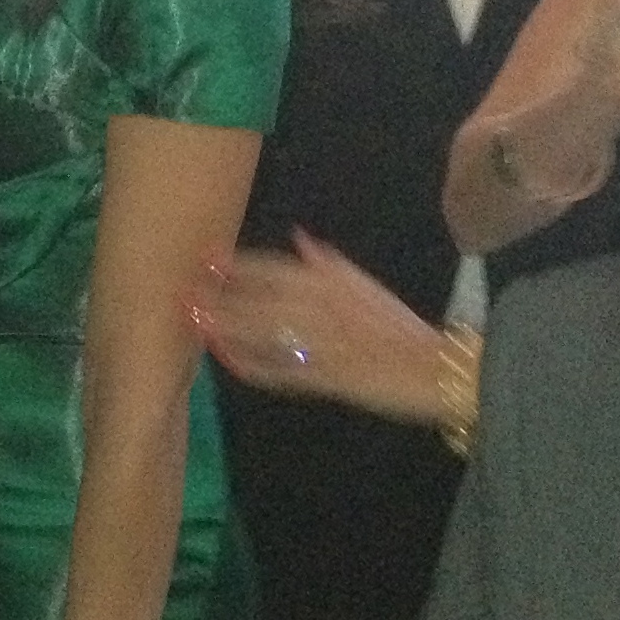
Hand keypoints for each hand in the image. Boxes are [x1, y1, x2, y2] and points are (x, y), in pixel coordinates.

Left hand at [190, 234, 445, 424]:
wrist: (434, 368)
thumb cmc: (399, 327)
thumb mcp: (367, 287)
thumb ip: (331, 265)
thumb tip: (302, 240)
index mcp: (335, 284)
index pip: (278, 268)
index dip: (241, 265)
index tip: (208, 259)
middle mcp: (326, 310)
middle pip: (263, 299)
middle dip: (222, 296)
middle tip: (184, 291)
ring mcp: (323, 345)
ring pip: (266, 333)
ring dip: (228, 328)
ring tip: (195, 322)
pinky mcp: (325, 379)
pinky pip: (281, 371)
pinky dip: (252, 365)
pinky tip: (227, 359)